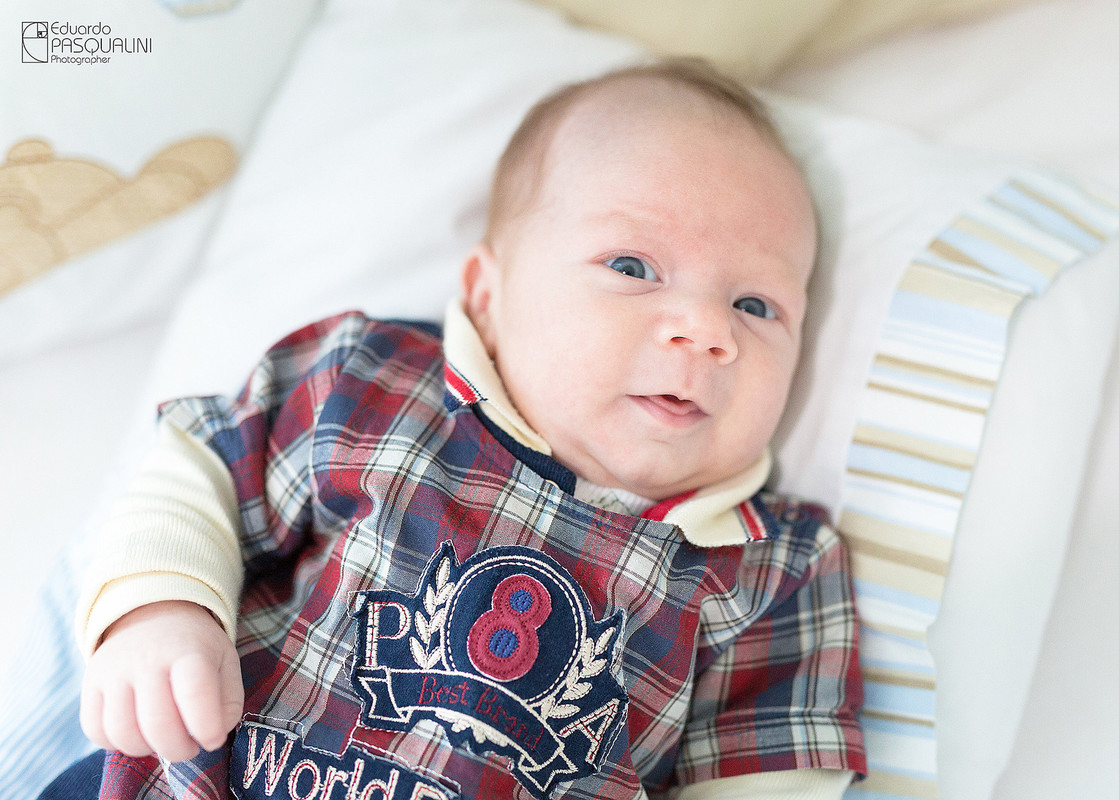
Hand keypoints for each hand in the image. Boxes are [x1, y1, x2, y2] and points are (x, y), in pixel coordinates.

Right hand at [80, 600, 243, 761]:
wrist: (155, 615)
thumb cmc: (195, 649)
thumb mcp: (225, 662)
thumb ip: (228, 702)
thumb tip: (212, 738)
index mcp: (188, 651)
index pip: (195, 693)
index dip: (206, 727)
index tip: (213, 740)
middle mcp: (147, 658)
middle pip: (157, 723)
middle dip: (178, 750)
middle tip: (190, 747)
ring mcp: (113, 670)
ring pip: (122, 732)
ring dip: (146, 750)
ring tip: (163, 739)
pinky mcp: (90, 683)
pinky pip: (95, 730)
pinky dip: (116, 744)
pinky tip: (138, 733)